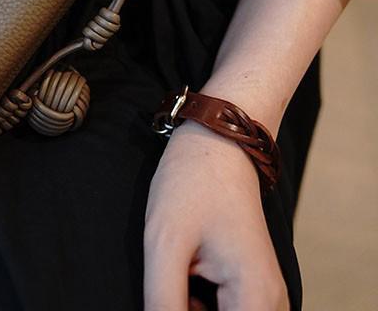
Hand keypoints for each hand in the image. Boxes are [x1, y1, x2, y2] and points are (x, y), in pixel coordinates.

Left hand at [143, 119, 289, 310]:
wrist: (219, 140)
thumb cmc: (192, 183)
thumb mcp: (165, 245)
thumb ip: (164, 304)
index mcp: (256, 302)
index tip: (164, 296)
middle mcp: (271, 307)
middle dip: (182, 309)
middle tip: (169, 275)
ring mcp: (263, 298)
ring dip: (188, 307)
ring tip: (175, 269)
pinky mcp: (250, 288)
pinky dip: (194, 303)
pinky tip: (182, 274)